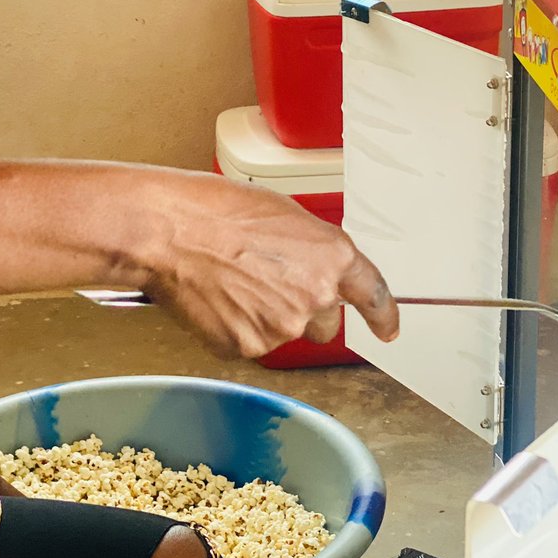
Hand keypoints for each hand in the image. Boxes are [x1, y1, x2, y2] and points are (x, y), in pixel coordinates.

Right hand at [141, 171, 399, 358]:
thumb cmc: (215, 211)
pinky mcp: (249, 346)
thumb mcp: (282, 215)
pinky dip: (236, 327)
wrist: (169, 233)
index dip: (383, 315)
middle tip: (264, 281)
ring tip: (231, 280)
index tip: (388, 329)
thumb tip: (309, 266)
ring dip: (264, 315)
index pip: (372, 294)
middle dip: (302, 308)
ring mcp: (282, 327)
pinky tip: (218, 298)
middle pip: (324, 321)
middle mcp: (315, 296)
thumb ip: (310, 249)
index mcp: (331, 257)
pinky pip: (250, 343)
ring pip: (283, 332)